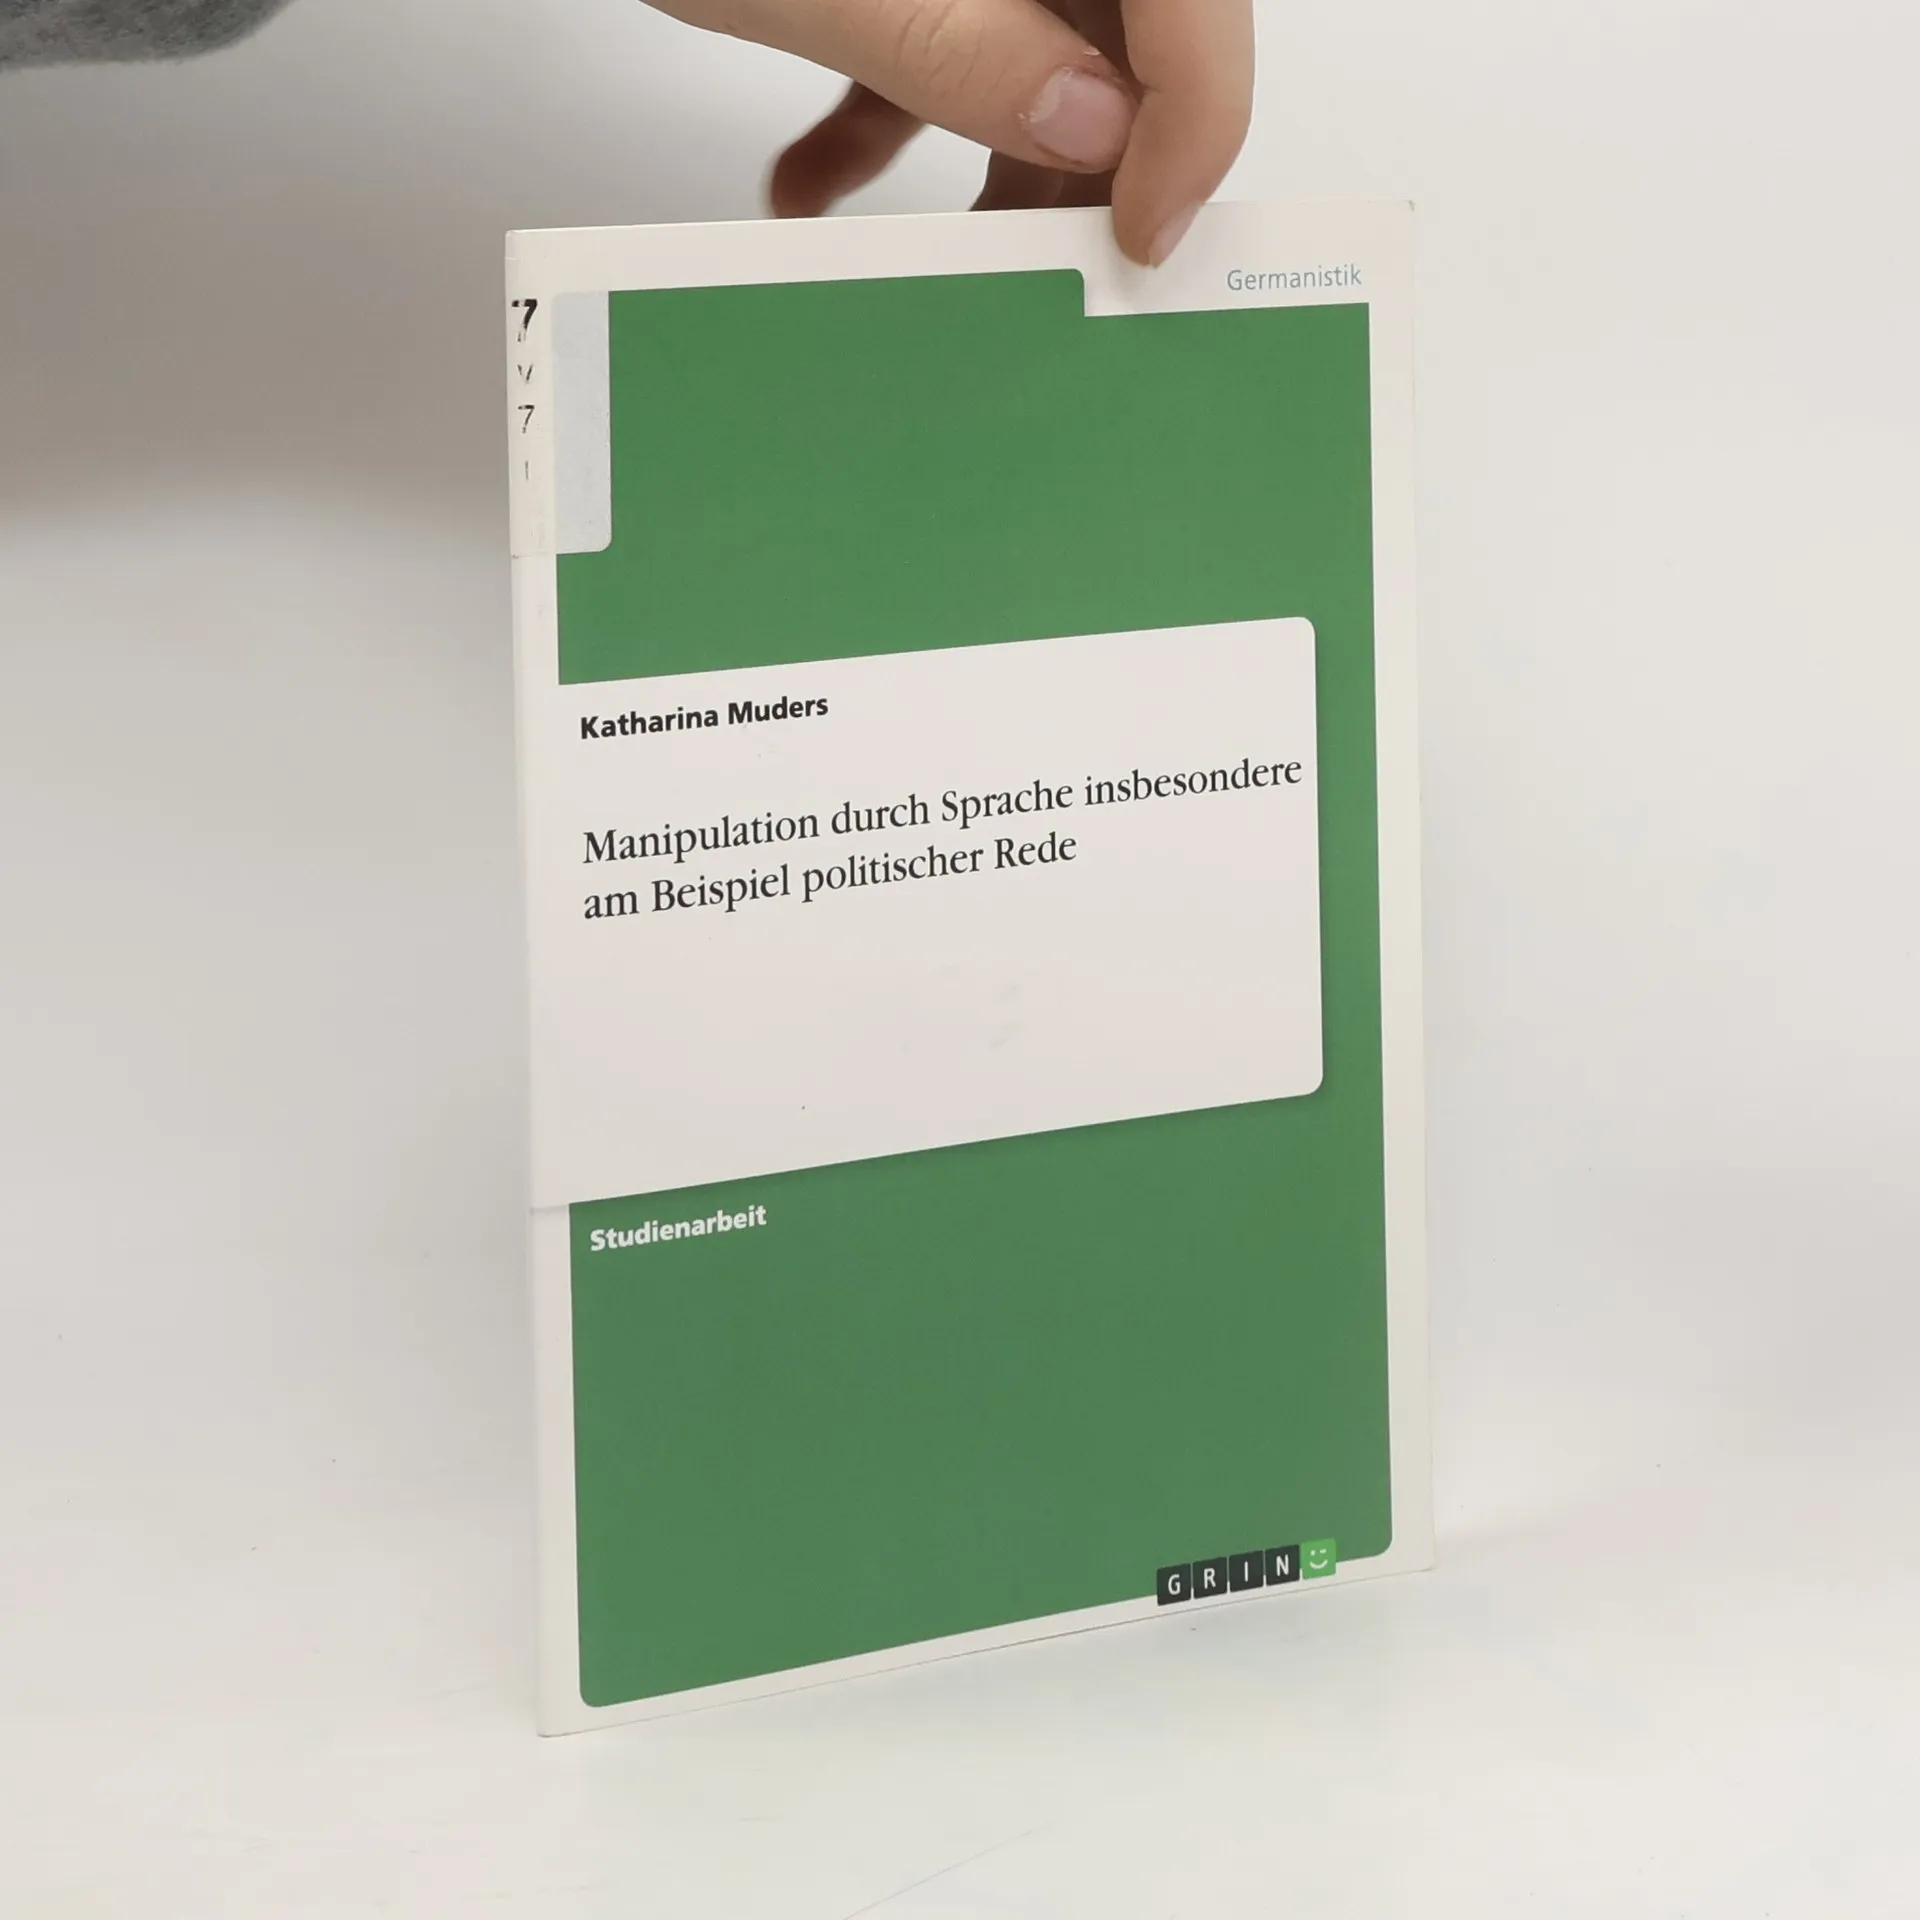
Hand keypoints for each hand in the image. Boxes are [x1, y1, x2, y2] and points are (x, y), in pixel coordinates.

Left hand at [650, 0, 1253, 264]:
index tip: (1140, 243)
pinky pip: (939, 35)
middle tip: (1039, 281)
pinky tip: (809, 185)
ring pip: (1038, 54)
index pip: (1198, 6)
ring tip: (923, 265)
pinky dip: (881, 122)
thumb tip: (1091, 129)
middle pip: (1126, 43)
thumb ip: (963, 50)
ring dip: (976, 167)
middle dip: (1079, 172)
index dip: (1195, 131)